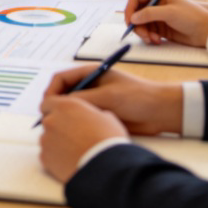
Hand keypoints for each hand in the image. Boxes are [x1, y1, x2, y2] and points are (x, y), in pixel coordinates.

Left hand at [39, 97, 127, 182]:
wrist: (105, 167)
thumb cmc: (108, 139)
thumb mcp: (105, 116)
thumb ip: (90, 112)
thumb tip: (91, 117)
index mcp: (65, 106)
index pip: (48, 102)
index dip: (55, 109)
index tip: (63, 116)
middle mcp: (51, 120)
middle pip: (49, 121)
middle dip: (58, 127)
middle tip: (74, 136)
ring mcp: (46, 140)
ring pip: (48, 139)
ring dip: (57, 143)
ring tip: (75, 152)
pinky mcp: (45, 158)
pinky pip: (48, 155)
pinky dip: (56, 158)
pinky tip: (71, 161)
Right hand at [40, 66, 183, 136]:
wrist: (160, 112)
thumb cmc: (137, 97)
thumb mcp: (108, 96)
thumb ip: (83, 99)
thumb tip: (58, 105)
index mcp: (90, 72)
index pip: (61, 78)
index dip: (51, 91)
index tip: (47, 106)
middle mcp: (89, 85)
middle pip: (63, 93)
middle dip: (55, 105)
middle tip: (50, 120)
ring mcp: (94, 100)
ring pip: (71, 108)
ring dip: (65, 116)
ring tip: (61, 129)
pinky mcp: (99, 114)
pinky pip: (81, 119)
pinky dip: (75, 125)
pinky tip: (74, 134)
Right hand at [123, 0, 207, 46]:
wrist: (207, 31)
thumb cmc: (193, 16)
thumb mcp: (170, 12)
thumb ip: (150, 13)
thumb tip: (133, 18)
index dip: (130, 9)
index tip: (129, 21)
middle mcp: (156, 5)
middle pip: (136, 13)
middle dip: (137, 25)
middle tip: (143, 35)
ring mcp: (158, 17)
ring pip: (141, 25)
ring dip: (144, 33)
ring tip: (153, 39)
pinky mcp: (161, 29)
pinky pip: (148, 33)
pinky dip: (150, 38)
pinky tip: (158, 40)